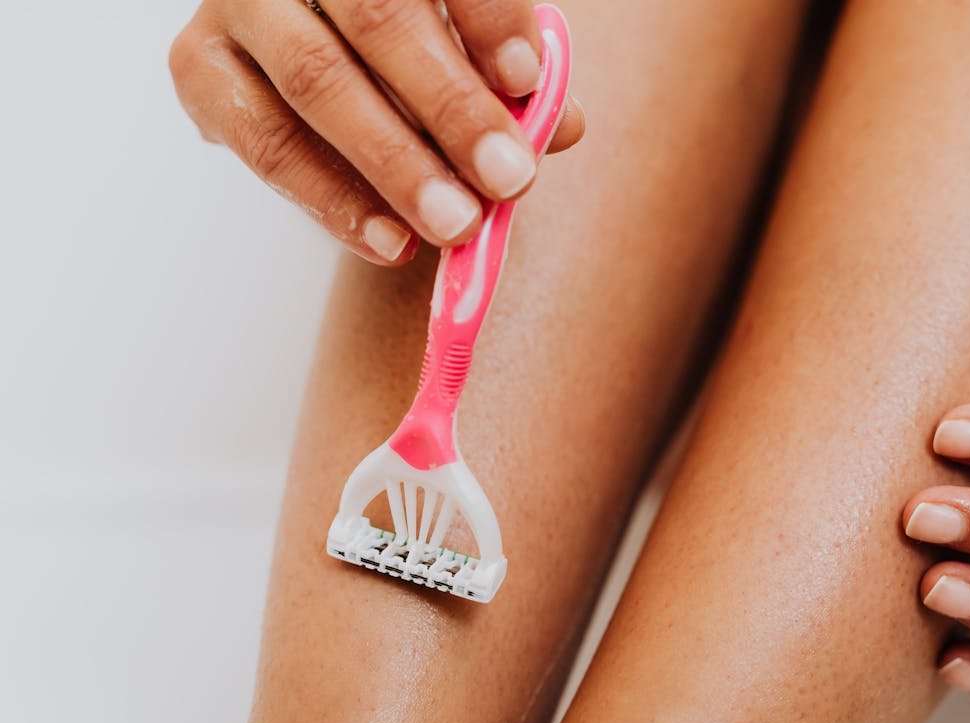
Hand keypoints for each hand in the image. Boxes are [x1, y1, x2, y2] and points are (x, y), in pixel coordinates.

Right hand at [169, 0, 584, 263]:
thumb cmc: (410, 52)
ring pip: (317, 79)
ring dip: (395, 163)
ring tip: (457, 225)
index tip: (527, 78)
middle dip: (452, 106)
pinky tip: (389, 240)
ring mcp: (241, 2)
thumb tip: (561, 125)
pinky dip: (331, 199)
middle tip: (508, 179)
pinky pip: (264, 141)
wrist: (319, 57)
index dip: (487, 16)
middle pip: (379, 16)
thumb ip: (512, 79)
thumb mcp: (467, 52)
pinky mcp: (197, 65)